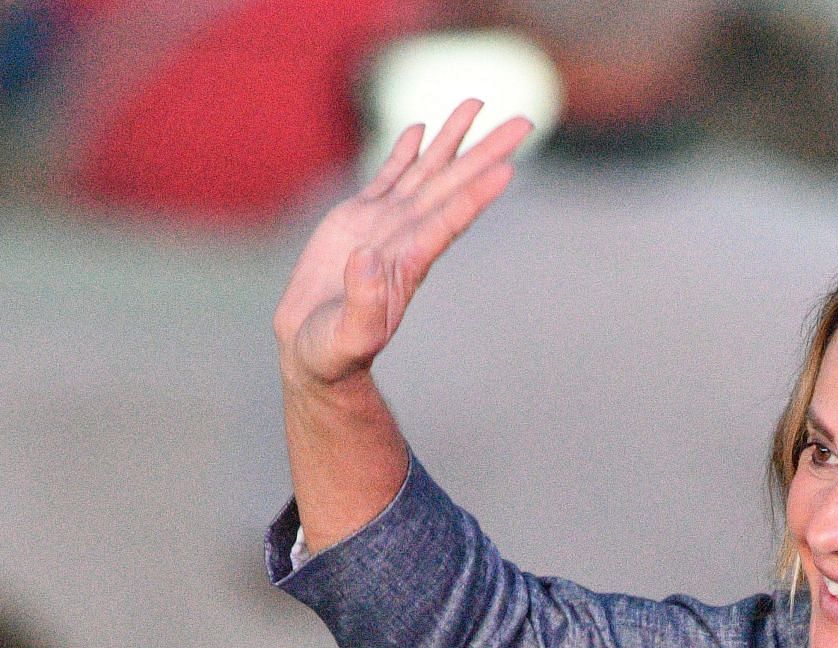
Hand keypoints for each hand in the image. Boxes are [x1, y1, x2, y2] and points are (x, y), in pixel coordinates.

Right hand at [274, 99, 533, 391]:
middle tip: (524, 123)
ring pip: (425, 172)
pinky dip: (404, 152)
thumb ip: (362, 303)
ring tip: (476, 104)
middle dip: (485, 153)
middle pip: (451, 185)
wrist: (313, 351)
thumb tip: (366, 258)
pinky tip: (421, 129)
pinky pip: (387, 178)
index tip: (507, 169)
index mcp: (408, 264)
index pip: (449, 221)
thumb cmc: (335, 353)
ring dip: (451, 139)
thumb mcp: (349, 337)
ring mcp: (385, 226)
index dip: (475, 195)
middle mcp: (406, 238)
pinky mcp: (358, 220)